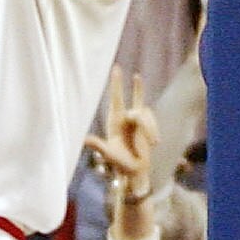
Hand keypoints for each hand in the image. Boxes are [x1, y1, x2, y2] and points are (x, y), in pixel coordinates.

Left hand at [84, 67, 156, 199]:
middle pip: (135, 98)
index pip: (116, 99)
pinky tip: (155, 143)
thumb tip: (84, 139)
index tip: (116, 68)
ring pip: (147, 115)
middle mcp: (127, 118)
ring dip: (150, 129)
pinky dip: (154, 131)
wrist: (136, 171)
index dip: (116, 84)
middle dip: (138, 88)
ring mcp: (139, 121)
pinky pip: (153, 122)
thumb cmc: (120, 164)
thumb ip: (98, 145)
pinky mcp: (148, 126)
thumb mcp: (109, 154)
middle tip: (136, 75)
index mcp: (115, 121)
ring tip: (152, 144)